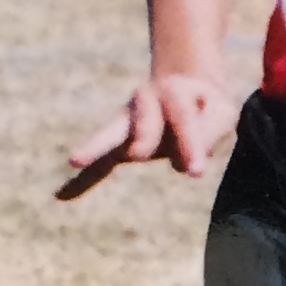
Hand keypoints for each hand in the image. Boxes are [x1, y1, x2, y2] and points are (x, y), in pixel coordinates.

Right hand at [60, 73, 237, 194]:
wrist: (187, 89)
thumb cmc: (208, 105)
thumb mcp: (222, 112)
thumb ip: (208, 133)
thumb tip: (189, 168)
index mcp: (173, 90)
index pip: (180, 117)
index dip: (189, 143)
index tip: (197, 172)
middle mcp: (143, 102)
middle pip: (139, 118)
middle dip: (141, 136)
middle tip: (138, 153)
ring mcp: (128, 122)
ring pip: (114, 135)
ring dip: (97, 146)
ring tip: (74, 159)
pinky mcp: (120, 144)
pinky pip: (102, 164)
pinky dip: (85, 179)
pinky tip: (63, 196)